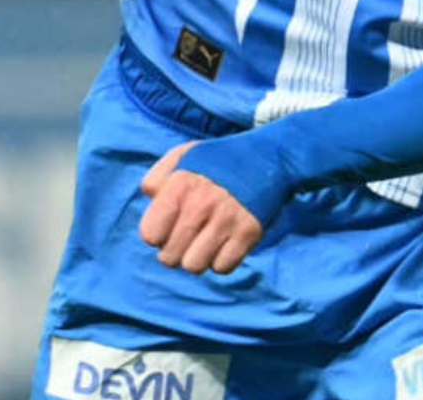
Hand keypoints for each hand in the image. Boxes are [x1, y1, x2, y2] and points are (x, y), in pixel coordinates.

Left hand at [140, 141, 264, 274]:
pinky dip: (223, 260)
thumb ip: (158, 177)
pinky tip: (226, 243)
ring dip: (199, 258)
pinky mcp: (249, 233)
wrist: (271, 155)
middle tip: (191, 235)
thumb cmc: (221, 159)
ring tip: (207, 241)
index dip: (158, 233)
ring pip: (195, 266)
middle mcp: (201, 204)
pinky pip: (223, 267)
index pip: (150, 235)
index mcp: (180, 185)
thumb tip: (151, 199)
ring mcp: (227, 220)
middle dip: (177, 250)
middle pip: (170, 258)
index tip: (171, 224)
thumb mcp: (185, 156)